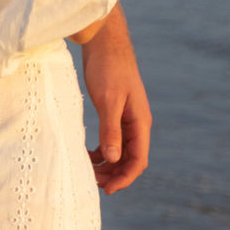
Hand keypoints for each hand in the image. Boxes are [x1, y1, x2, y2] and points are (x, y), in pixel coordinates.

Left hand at [80, 6, 150, 194]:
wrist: (103, 39)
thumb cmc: (107, 66)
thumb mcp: (108, 99)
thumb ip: (111, 129)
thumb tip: (112, 158)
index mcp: (140, 121)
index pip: (138, 160)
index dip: (124, 178)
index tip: (107, 190)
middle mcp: (136, 121)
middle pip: (130, 158)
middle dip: (114, 174)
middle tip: (92, 183)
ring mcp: (126, 115)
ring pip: (121, 149)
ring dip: (108, 163)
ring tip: (89, 172)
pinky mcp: (115, 108)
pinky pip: (113, 137)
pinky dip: (103, 149)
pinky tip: (89, 153)